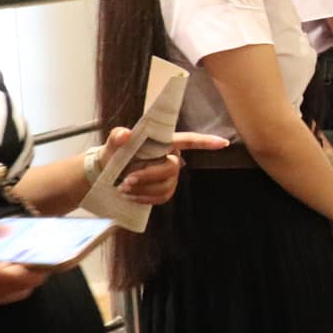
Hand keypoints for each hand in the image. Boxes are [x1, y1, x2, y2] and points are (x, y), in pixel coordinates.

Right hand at [0, 220, 48, 306]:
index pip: (32, 276)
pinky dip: (13, 281)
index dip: (46, 264)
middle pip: (30, 284)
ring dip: (26, 275)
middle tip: (36, 248)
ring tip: (22, 255)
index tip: (50, 248)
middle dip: (38, 268)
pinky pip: (7, 294)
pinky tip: (4, 264)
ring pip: (20, 291)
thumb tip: (7, 229)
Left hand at [95, 127, 227, 205]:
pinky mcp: (165, 190)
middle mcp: (172, 158)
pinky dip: (145, 198)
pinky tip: (132, 196)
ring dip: (143, 189)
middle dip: (149, 175)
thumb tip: (126, 135)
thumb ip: (118, 136)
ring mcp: (171, 176)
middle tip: (126, 180)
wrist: (109, 173)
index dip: (206, 142)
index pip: (189, 140)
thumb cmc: (116, 153)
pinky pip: (162, 197)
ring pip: (165, 185)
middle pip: (170, 168)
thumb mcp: (114, 143)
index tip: (223, 143)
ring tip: (123, 188)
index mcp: (165, 142)